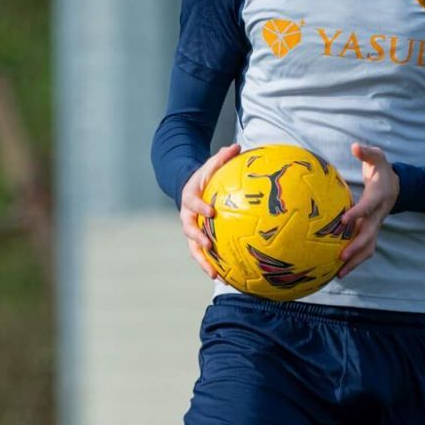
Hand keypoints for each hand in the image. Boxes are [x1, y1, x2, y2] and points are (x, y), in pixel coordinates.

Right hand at [180, 143, 240, 278]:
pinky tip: (227, 278)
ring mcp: (192, 231)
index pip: (192, 203)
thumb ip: (222, 158)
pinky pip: (204, 255)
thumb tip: (237, 146)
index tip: (211, 212)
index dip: (200, 208)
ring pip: (194, 249)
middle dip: (198, 240)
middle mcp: (188, 217)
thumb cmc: (205, 177)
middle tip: (209, 246)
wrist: (191, 190)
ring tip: (216, 275)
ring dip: (203, 262)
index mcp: (190, 198)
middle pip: (189, 231)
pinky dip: (213, 266)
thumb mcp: (211, 165)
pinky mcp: (199, 241)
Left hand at [338, 143, 399, 277]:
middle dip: (356, 247)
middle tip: (341, 257)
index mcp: (378, 197)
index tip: (344, 220)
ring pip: (368, 247)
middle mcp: (378, 215)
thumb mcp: (378, 156)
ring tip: (339, 273)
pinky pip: (364, 249)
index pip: (367, 207)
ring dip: (355, 261)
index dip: (357, 214)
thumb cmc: (382, 170)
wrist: (397, 186)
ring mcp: (375, 225)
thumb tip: (355, 146)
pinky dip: (354, 261)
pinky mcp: (371, 232)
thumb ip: (367, 152)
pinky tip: (338, 271)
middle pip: (369, 235)